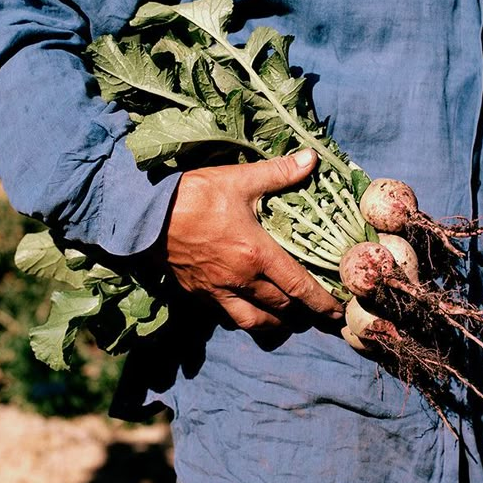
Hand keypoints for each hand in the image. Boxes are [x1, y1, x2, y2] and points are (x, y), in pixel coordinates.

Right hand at [164, 150, 344, 330]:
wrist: (145, 216)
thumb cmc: (194, 195)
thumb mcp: (239, 179)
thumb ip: (279, 172)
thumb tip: (311, 158)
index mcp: (256, 253)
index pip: (299, 286)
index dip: (321, 303)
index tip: (337, 315)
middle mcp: (241, 279)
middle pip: (281, 308)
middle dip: (303, 315)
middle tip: (318, 315)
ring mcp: (218, 291)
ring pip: (255, 322)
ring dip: (276, 324)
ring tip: (287, 321)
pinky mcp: (199, 294)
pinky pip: (227, 316)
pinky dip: (245, 317)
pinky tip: (250, 311)